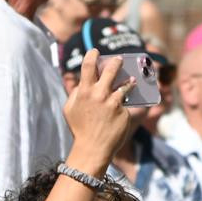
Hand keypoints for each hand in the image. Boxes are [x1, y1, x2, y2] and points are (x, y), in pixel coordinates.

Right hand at [64, 49, 132, 170]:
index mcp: (84, 92)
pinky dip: (127, 100)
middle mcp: (99, 94)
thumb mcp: (69, 109)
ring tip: (132, 79)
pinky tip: (128, 100)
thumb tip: (82, 84)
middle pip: (111, 69)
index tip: (95, 52)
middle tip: (119, 60)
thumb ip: (75, 94)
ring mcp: (113, 102)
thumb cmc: (79, 129)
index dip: (92, 55)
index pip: (88, 66)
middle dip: (116, 62)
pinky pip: (126, 102)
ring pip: (125, 84)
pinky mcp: (123, 111)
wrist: (92, 148)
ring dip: (129, 80)